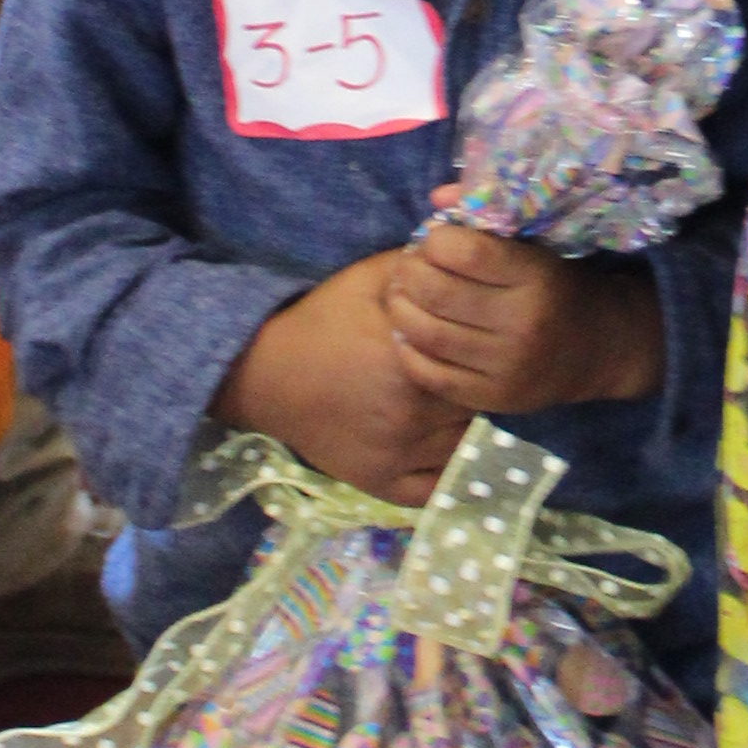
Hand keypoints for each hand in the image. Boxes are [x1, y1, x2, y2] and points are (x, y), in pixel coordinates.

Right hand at [212, 253, 463, 507]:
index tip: (477, 347)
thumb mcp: (368, 279)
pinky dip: (448, 473)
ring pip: (464, 446)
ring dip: (464, 428)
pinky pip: (438, 489)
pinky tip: (442, 448)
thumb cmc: (322, 322)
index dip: (480, 355)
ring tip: (451, 409)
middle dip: (474, 390)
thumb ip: (420, 268)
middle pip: (475, 406)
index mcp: (411, 363)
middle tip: (465, 378)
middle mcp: (411, 415)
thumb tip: (462, 258)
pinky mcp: (384, 484)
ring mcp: (399, 456)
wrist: (266, 375)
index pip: (478, 364)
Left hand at [383, 221, 660, 416]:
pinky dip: (408, 349)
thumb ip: (486, 216)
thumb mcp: (536, 245)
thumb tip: (436, 198)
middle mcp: (523, 324)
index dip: (435, 239)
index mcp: (536, 277)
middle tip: (408, 266)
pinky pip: (429, 373)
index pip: (464, 251)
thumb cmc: (559, 286)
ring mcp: (507, 366)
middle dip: (409, 271)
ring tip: (402, 295)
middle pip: (436, 292)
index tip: (435, 239)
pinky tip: (410, 332)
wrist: (600, 349)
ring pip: (426, 334)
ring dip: (401, 308)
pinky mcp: (492, 398)